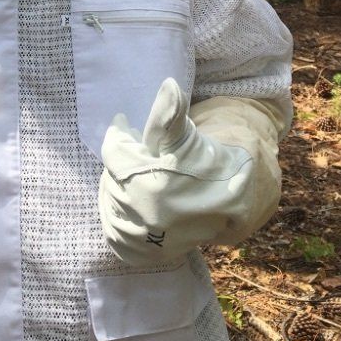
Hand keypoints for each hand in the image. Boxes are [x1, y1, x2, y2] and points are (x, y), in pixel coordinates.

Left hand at [98, 78, 255, 265]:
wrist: (232, 205)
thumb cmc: (207, 163)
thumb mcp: (188, 136)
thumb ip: (170, 113)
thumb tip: (168, 86)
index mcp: (153, 187)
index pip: (114, 151)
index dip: (120, 134)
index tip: (124, 125)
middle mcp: (144, 219)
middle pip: (110, 175)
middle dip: (122, 160)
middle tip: (137, 150)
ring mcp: (140, 240)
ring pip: (108, 200)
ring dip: (117, 184)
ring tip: (138, 174)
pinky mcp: (139, 254)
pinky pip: (110, 228)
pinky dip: (116, 211)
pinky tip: (132, 199)